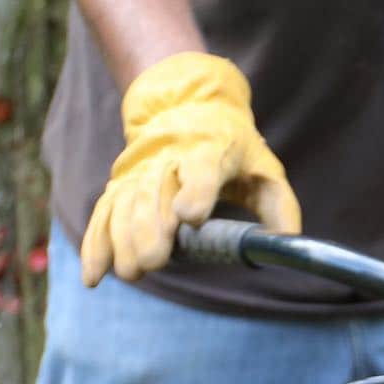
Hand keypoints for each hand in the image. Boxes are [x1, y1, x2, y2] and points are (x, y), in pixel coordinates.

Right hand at [81, 53, 301, 286]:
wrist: (187, 108)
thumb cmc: (234, 149)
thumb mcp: (265, 169)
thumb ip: (279, 206)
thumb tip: (290, 243)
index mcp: (211, 149)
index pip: (202, 168)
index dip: (195, 191)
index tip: (189, 217)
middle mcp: (170, 158)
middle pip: (155, 193)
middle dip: (150, 229)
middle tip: (153, 262)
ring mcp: (141, 172)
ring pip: (127, 204)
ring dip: (123, 240)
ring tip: (131, 272)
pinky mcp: (122, 184)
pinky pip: (105, 214)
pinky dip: (96, 245)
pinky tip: (94, 276)